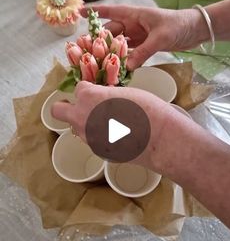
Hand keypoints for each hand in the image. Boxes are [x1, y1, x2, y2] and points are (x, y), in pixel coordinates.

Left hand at [51, 81, 169, 171]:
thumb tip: (102, 100)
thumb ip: (105, 96)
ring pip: (77, 127)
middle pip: (58, 110)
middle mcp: (82, 117)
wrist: (160, 138)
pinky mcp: (97, 151)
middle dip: (66, 107)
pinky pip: (93, 140)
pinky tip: (119, 136)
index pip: (79, 89)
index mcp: (89, 97)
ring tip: (111, 123)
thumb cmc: (147, 109)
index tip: (98, 93)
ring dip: (86, 123)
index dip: (89, 90)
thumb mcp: (124, 93)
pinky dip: (101, 137)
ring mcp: (88, 137)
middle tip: (83, 108)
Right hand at [80, 5, 208, 69]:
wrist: (196, 30)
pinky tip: (118, 68)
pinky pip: (130, 53)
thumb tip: (126, 67)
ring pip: (119, 44)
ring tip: (100, 64)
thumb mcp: (160, 37)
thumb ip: (143, 52)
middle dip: (101, 42)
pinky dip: (124, 60)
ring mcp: (139, 36)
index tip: (79, 13)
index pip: (110, 12)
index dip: (95, 12)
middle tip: (88, 54)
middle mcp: (133, 24)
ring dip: (112, 53)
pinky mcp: (145, 45)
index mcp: (135, 15)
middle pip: (111, 32)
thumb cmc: (178, 25)